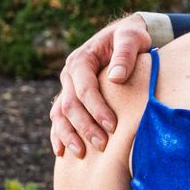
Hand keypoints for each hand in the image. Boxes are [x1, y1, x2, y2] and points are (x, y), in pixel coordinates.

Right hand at [50, 15, 152, 156]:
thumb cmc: (131, 37)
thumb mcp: (132, 38)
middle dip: (84, 127)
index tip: (113, 126)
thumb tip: (115, 78)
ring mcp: (67, 87)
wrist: (125, 36)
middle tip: (102, 145)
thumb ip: (125, 54)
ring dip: (68, 135)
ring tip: (81, 154)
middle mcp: (69, 74)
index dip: (97, 109)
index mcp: (81, 59)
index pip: (85, 89)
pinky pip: (58, 118)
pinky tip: (61, 153)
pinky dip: (58, 135)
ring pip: (59, 114)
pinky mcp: (70, 97)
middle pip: (70, 105)